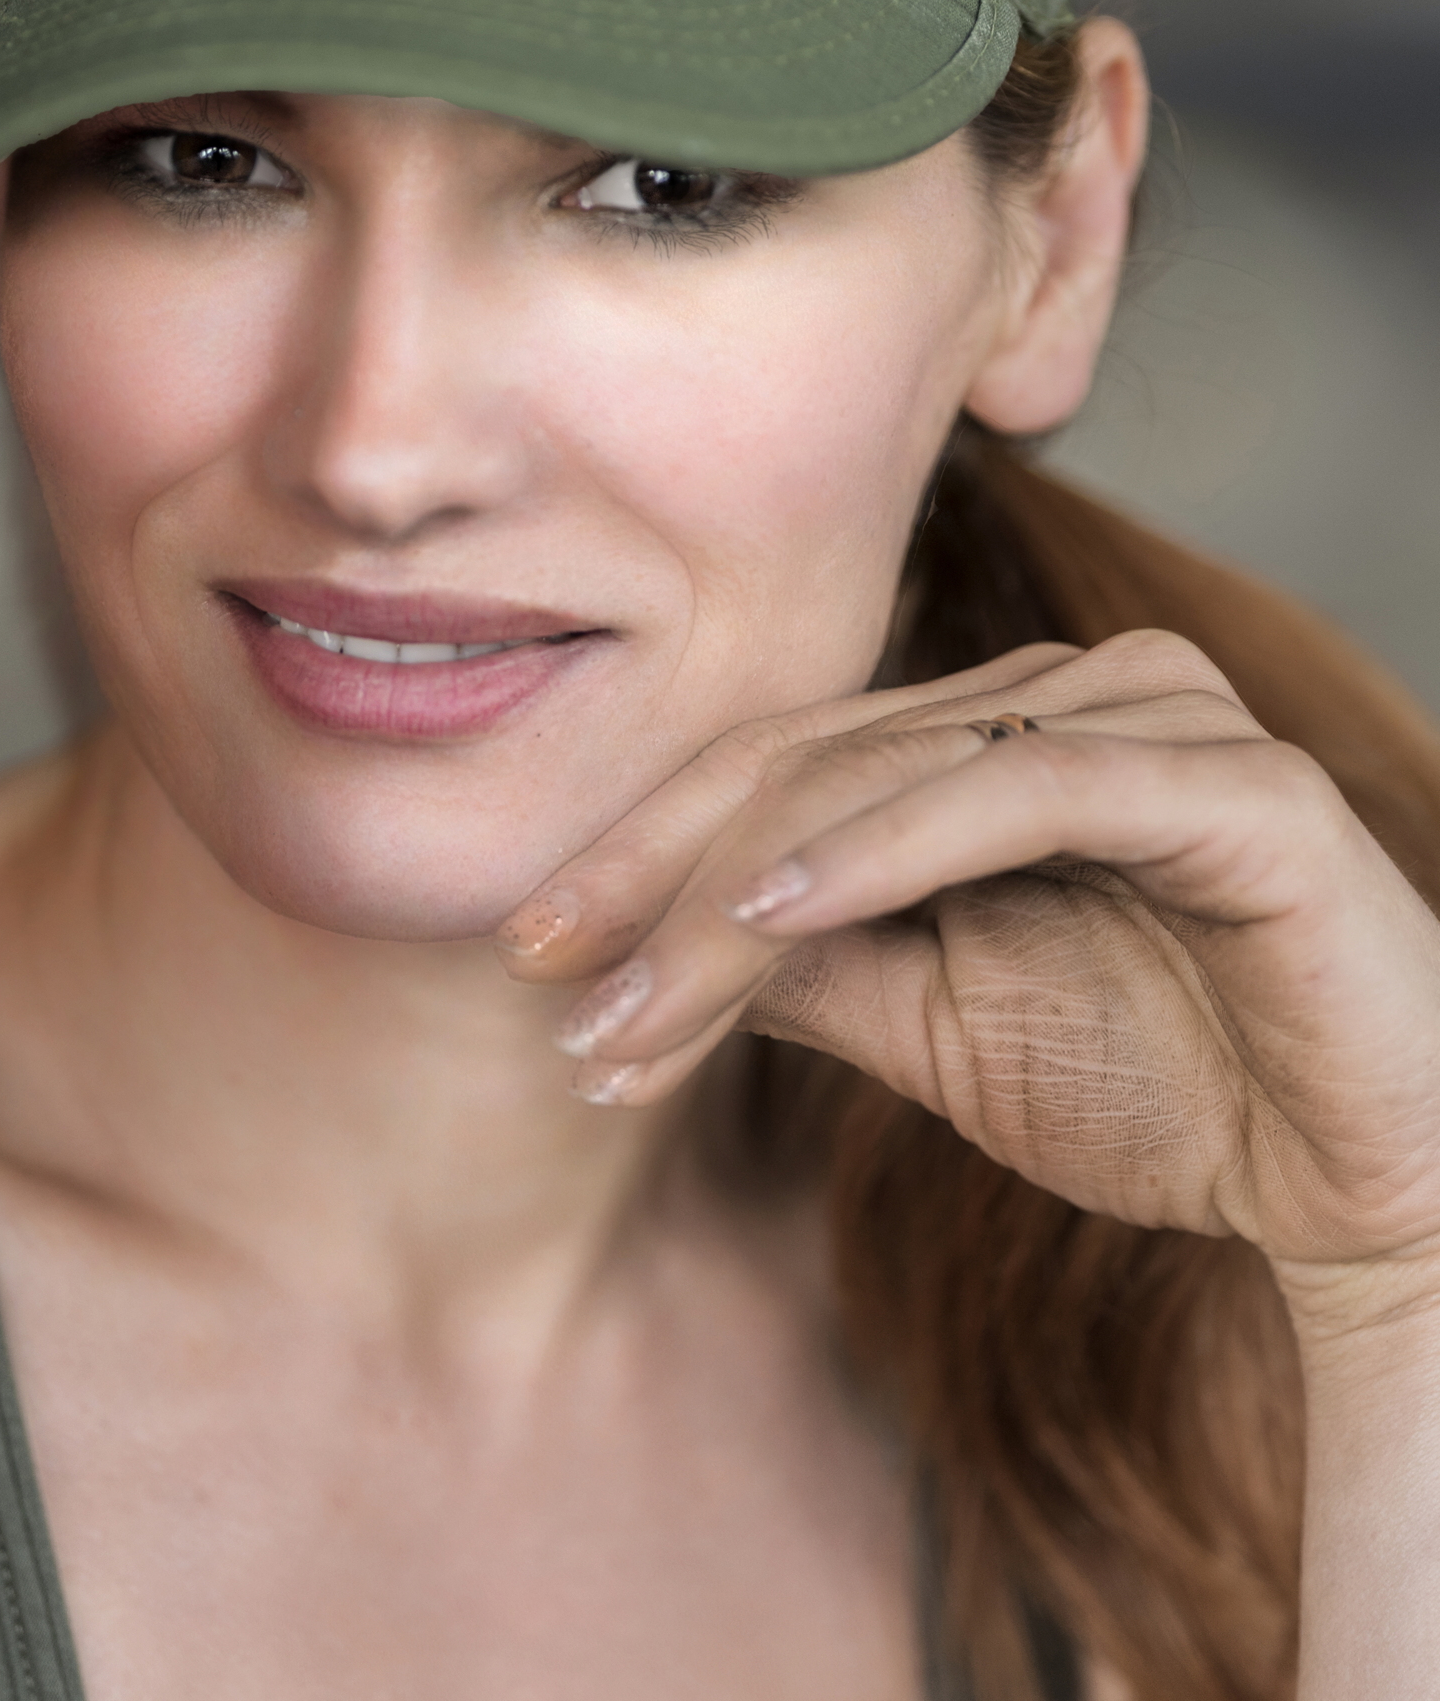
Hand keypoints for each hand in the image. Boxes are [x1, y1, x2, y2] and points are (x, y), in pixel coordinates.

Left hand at [497, 630, 1439, 1314]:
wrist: (1370, 1195)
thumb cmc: (1171, 1094)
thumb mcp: (941, 1031)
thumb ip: (814, 967)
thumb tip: (646, 946)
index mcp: (1003, 736)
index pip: (786, 767)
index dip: (646, 851)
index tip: (534, 954)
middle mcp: (1072, 694)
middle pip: (811, 762)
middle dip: (661, 878)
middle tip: (548, 977)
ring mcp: (1154, 719)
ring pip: (886, 775)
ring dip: (734, 890)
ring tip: (626, 994)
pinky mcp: (1230, 783)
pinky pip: (1019, 793)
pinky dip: (884, 848)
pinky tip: (770, 911)